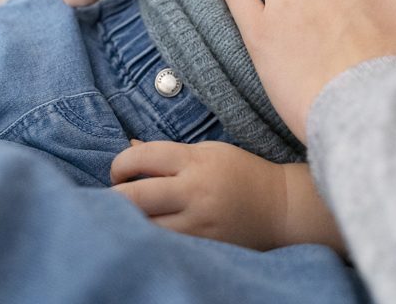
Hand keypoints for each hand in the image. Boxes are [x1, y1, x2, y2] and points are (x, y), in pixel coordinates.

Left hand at [111, 140, 344, 252]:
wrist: (282, 208)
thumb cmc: (241, 174)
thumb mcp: (207, 152)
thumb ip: (167, 153)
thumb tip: (129, 148)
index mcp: (195, 161)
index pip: (143, 157)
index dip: (120, 163)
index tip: (119, 172)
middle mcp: (195, 192)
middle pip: (134, 197)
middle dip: (113, 197)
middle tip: (114, 197)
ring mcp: (199, 224)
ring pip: (145, 227)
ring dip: (129, 221)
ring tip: (129, 216)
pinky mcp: (205, 247)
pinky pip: (164, 245)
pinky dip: (150, 238)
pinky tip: (149, 233)